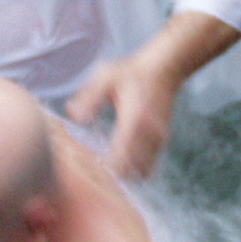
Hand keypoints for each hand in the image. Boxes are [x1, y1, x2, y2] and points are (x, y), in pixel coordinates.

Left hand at [65, 53, 179, 179]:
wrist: (165, 67)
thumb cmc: (134, 71)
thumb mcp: (106, 77)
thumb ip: (89, 98)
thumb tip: (74, 117)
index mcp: (133, 121)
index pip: (121, 158)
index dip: (106, 168)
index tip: (92, 164)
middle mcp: (148, 134)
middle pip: (132, 172)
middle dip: (114, 174)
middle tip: (98, 167)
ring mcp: (158, 139)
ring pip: (143, 171)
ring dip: (127, 173)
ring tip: (109, 165)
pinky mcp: (162, 139)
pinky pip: (150, 164)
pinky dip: (137, 167)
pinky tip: (122, 158)